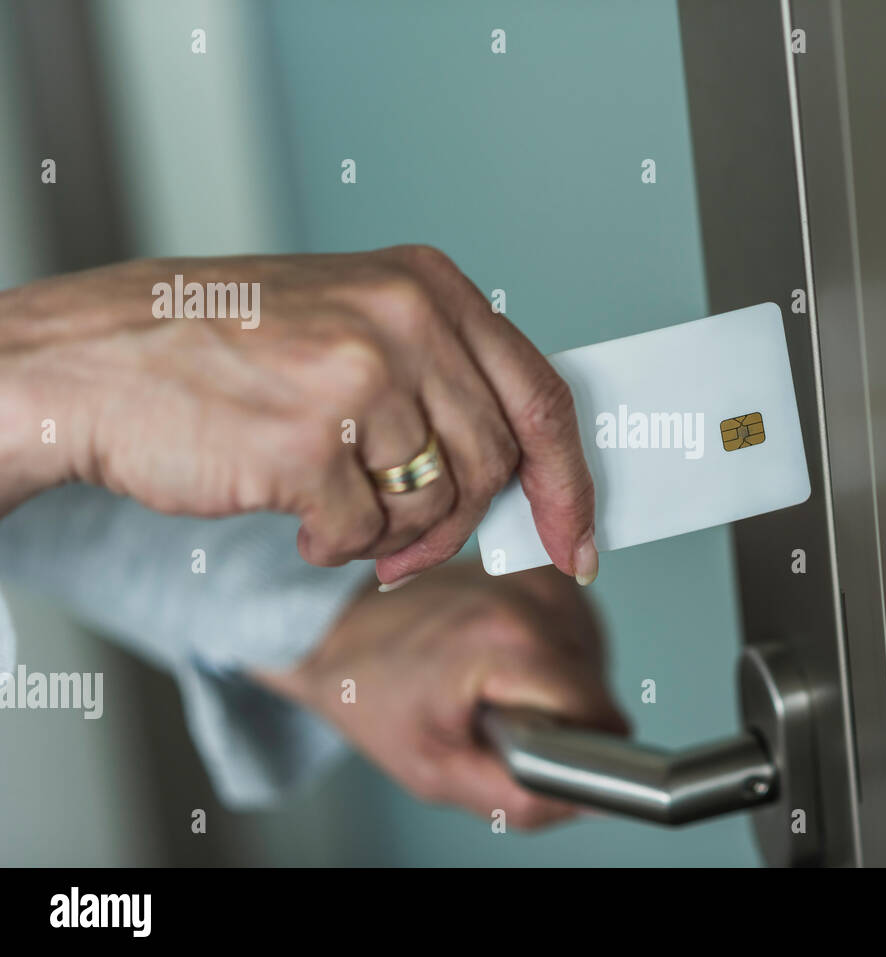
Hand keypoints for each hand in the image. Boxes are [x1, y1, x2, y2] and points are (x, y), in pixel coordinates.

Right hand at [0, 246, 596, 583]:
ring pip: (436, 506)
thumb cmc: (227, 347)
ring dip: (391, 534)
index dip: (568, 485)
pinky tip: (294, 509)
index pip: (542, 398)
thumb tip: (519, 474)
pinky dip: (333, 544)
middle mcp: (406, 320)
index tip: (576, 541)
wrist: (101, 360)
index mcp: (429, 287)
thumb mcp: (357, 324)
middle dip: (457, 523)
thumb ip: (443, 383)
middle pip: (492, 464)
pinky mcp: (310, 441)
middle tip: (409, 542)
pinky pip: (364, 535)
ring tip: (335, 503)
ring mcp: (360, 377)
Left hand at [251, 562, 627, 827]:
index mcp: (506, 640)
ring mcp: (536, 574)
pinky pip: (576, 629)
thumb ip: (522, 798)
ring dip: (558, 685)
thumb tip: (591, 803)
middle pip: (594, 682)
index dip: (581, 744)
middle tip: (497, 716)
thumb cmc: (375, 692)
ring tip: (495, 685)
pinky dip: (552, 653)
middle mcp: (528, 594)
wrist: (342, 629)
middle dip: (562, 716)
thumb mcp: (437, 773)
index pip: (596, 707)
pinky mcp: (539, 567)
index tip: (538, 747)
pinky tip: (505, 659)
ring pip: (590, 656)